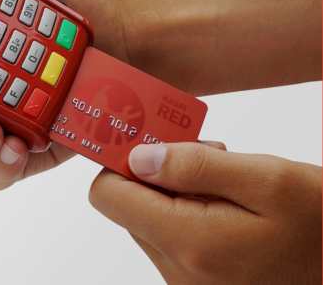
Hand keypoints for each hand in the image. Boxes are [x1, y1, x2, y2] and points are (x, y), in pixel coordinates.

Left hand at [89, 142, 321, 283]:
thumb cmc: (319, 224)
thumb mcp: (266, 179)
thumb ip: (194, 166)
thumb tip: (137, 158)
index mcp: (188, 242)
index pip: (107, 196)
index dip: (121, 161)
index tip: (149, 140)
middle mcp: (177, 270)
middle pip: (128, 206)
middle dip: (156, 173)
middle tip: (205, 155)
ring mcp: (185, 282)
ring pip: (149, 219)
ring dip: (175, 192)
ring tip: (224, 182)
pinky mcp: (195, 283)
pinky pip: (170, 237)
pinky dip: (188, 213)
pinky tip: (226, 205)